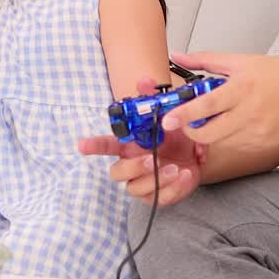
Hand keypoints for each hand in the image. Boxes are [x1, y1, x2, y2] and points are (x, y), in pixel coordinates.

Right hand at [77, 78, 207, 206]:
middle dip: (133, 167)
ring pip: (135, 188)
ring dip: (155, 179)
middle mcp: (131, 164)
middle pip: (116, 172)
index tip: (82, 145)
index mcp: (129, 145)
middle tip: (153, 159)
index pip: (106, 145)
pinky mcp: (158, 196)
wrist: (196, 156)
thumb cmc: (175, 137)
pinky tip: (186, 174)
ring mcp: (142, 182)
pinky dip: (173, 188)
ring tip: (175, 168)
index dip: (93, 146)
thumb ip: (153, 100)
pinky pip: (159, 198)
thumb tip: (144, 80)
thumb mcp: (169, 117)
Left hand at [161, 52, 278, 154]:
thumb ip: (206, 60)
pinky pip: (236, 145)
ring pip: (220, 141)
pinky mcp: (264, 145)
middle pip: (209, 134)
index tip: (167, 120)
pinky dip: (229, 136)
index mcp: (242, 89)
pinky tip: (239, 122)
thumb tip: (178, 56)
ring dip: (212, 132)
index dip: (184, 115)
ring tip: (222, 114)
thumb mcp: (241, 61)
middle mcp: (249, 113)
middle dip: (191, 131)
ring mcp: (257, 133)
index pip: (206, 106)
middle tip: (187, 122)